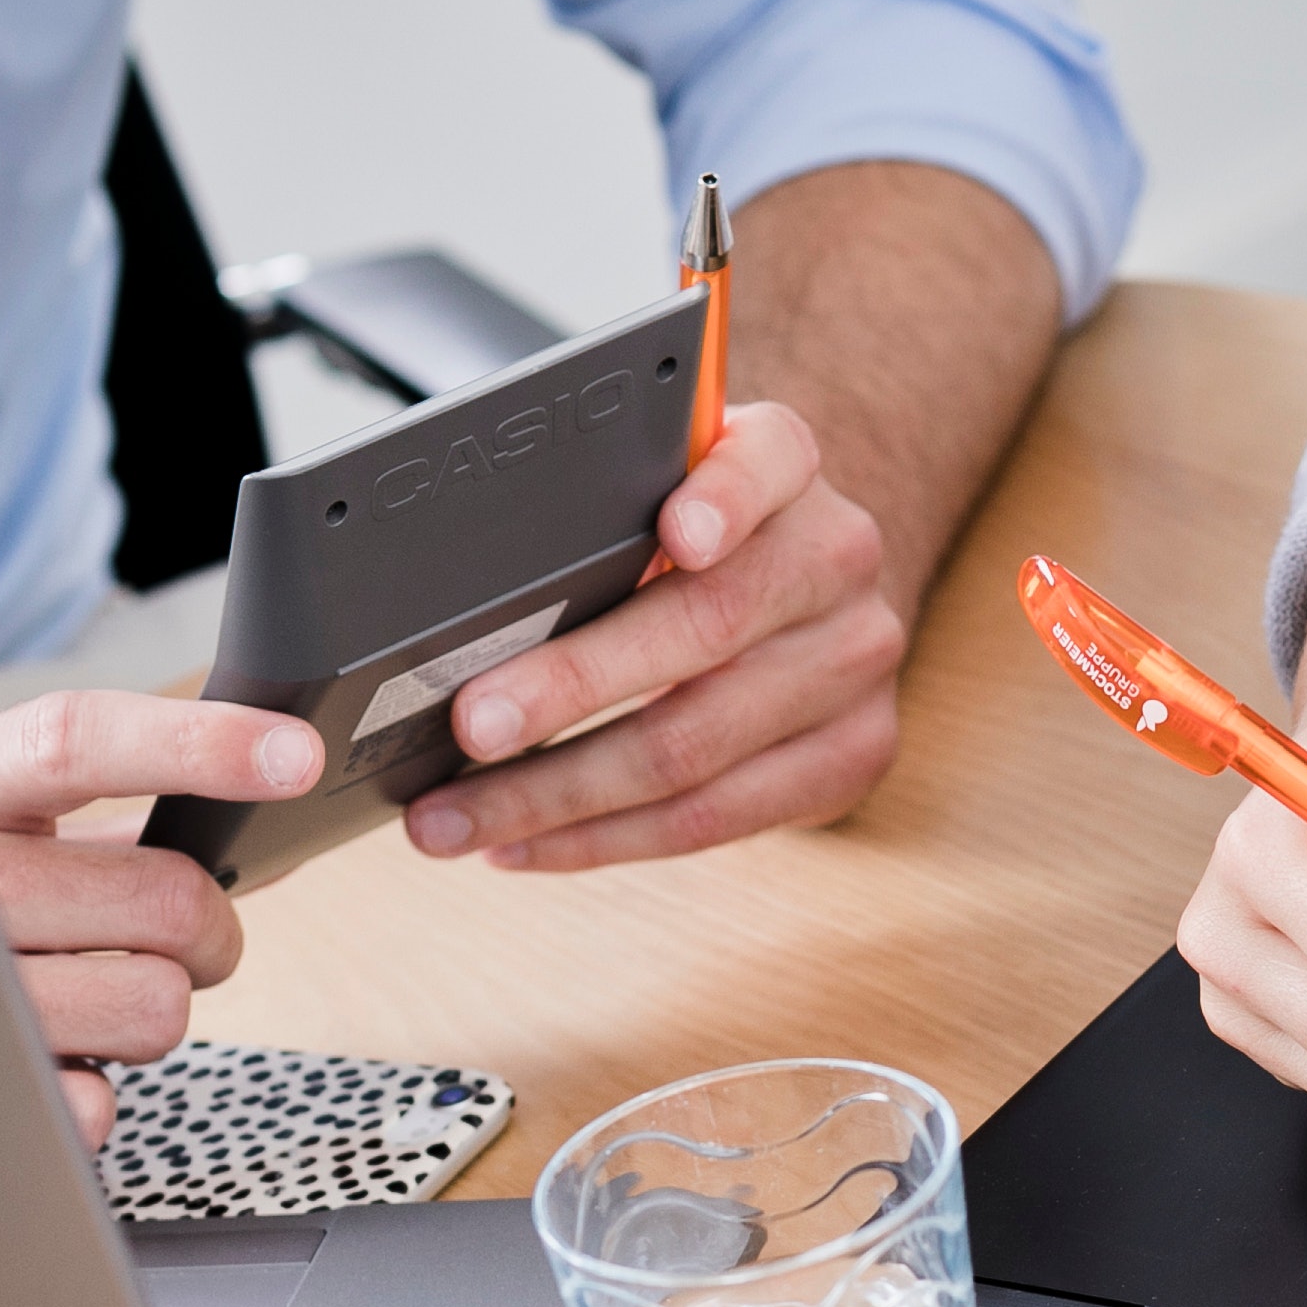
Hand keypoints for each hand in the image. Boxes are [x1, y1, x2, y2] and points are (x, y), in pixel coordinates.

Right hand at [0, 687, 311, 1145]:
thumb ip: (83, 804)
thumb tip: (253, 787)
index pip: (76, 739)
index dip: (197, 742)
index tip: (292, 752)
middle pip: (167, 899)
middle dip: (206, 929)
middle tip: (175, 936)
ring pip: (155, 1005)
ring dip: (148, 1008)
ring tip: (85, 992)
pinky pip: (97, 1100)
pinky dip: (95, 1088)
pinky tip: (45, 1053)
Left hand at [394, 397, 903, 870]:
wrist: (810, 596)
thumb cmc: (696, 539)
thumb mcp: (659, 489)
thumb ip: (597, 512)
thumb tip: (452, 597)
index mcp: (787, 468)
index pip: (767, 463)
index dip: (726, 500)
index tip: (677, 536)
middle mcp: (835, 558)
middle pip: (703, 629)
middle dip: (572, 687)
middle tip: (471, 727)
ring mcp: (855, 663)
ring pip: (693, 749)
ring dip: (556, 796)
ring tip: (454, 819)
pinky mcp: (852, 753)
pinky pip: (714, 820)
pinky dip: (601, 840)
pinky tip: (524, 843)